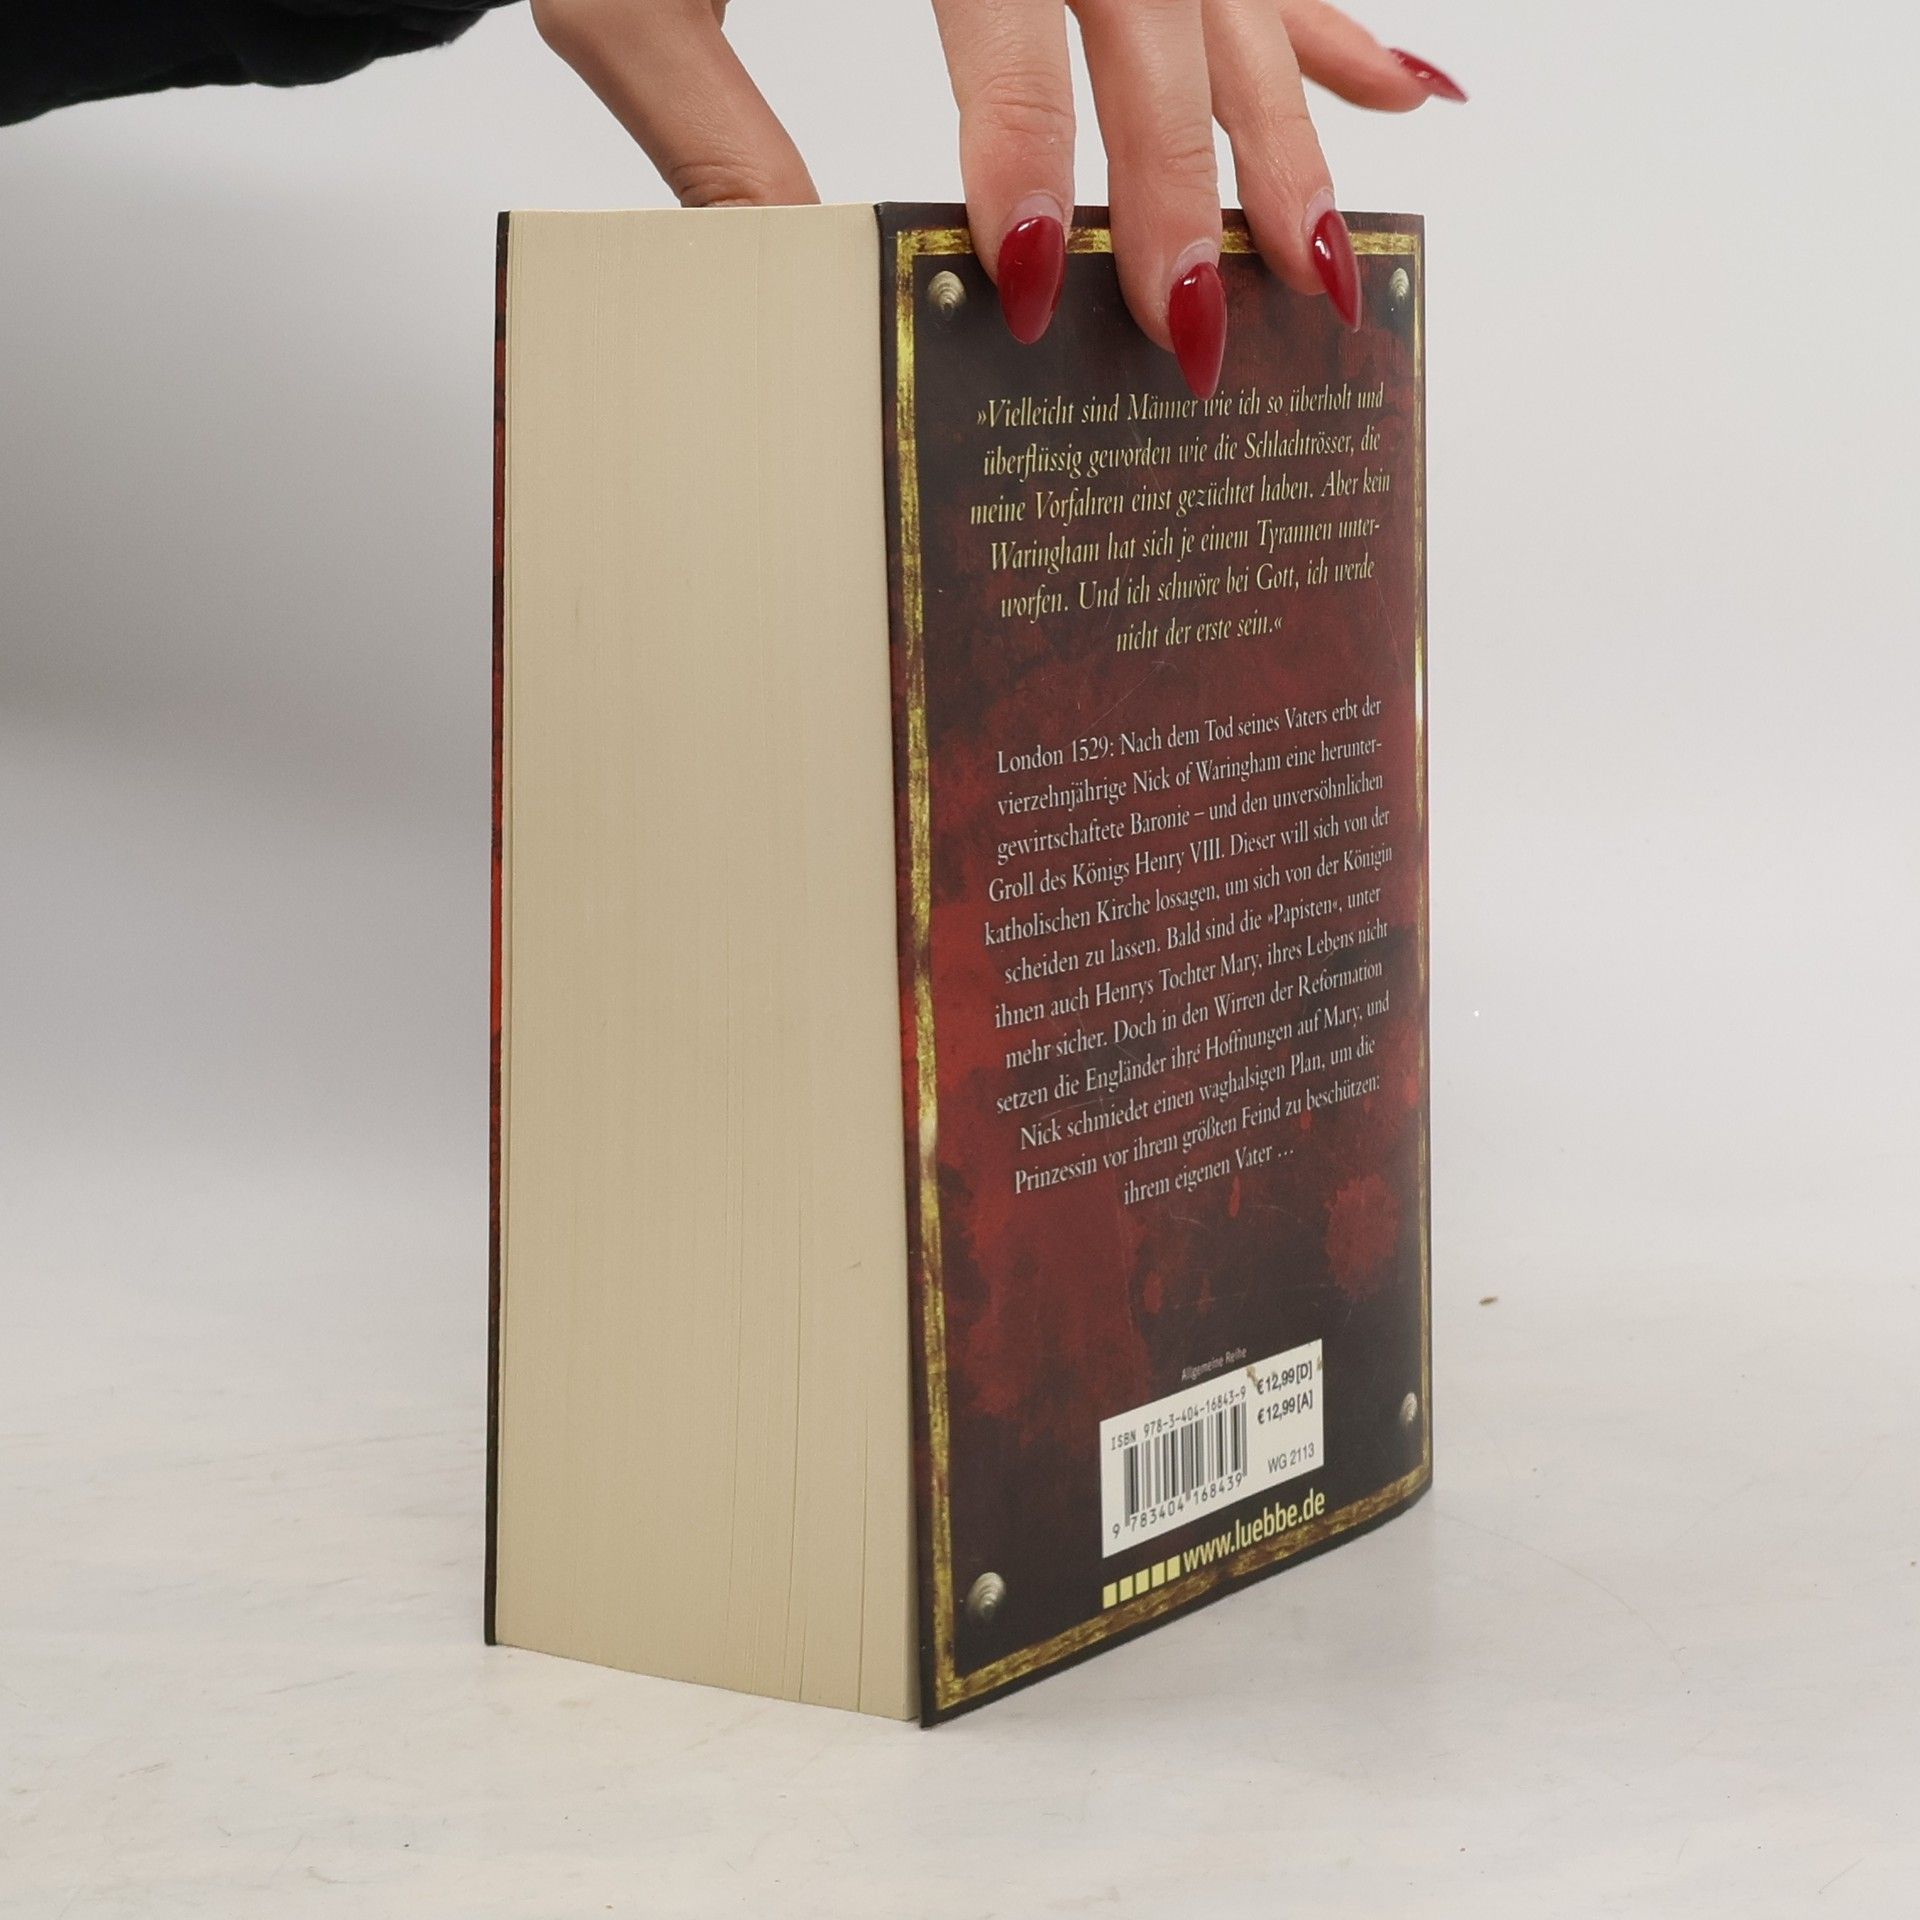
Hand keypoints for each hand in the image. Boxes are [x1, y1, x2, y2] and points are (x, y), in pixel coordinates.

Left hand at [527, 0, 1463, 395]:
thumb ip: (710, 128)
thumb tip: (810, 284)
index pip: (1013, 11)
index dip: (1032, 153)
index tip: (1034, 285)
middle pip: (1155, 6)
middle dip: (1187, 178)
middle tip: (1192, 328)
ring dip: (1288, 127)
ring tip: (1325, 260)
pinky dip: (1323, 23)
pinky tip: (1399, 93)